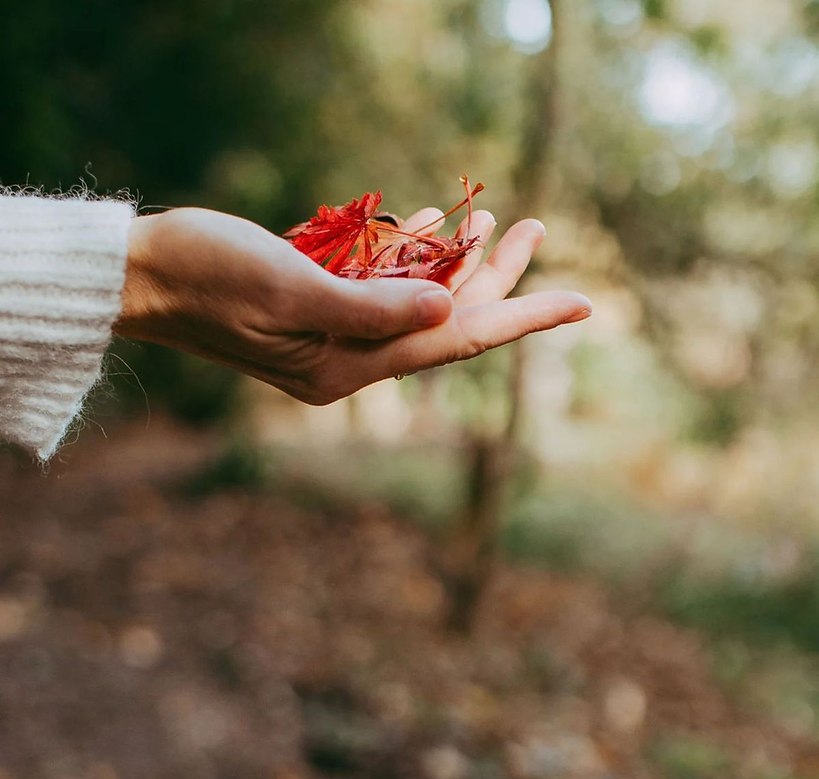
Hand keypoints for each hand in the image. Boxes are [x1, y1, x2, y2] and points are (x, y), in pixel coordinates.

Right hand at [115, 206, 590, 403]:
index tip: (582, 303)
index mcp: (348, 366)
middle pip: (443, 322)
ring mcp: (333, 334)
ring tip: (491, 219)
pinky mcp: (316, 307)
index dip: (522, 318)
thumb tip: (448, 312)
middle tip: (535, 228)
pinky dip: (407, 257)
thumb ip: (371, 305)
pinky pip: (378, 286)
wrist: (142, 276)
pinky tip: (431, 226)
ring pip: (414, 300)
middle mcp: (349, 358)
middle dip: (494, 279)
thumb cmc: (207, 275)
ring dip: (453, 262)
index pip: (456, 343)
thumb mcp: (290, 287)